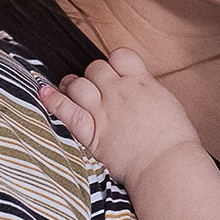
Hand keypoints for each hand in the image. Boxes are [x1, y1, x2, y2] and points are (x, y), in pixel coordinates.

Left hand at [39, 47, 199, 185]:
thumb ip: (147, 90)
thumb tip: (138, 86)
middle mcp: (120, 92)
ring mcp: (103, 111)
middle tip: (94, 84)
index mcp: (142, 82)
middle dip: (94, 74)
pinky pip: (66, 111)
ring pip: (78, 85)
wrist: (166, 163)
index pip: (120, 55)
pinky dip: (53, 100)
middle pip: (96, 68)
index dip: (114, 61)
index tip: (114, 70)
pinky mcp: (91, 133)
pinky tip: (45, 92)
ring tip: (70, 87)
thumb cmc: (174, 138)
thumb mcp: (167, 101)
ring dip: (72, 84)